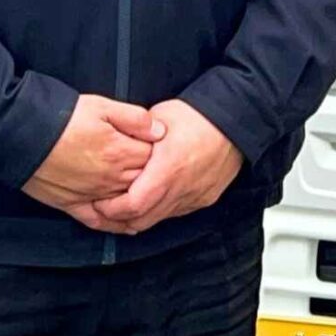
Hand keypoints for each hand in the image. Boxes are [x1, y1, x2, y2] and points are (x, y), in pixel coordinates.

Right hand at [22, 94, 165, 231]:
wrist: (21, 135)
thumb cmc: (61, 117)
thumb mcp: (102, 106)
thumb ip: (135, 119)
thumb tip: (161, 132)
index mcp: (120, 152)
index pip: (153, 158)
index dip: (158, 152)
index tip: (160, 147)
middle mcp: (110, 179)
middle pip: (143, 182)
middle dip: (152, 176)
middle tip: (158, 171)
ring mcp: (92, 194)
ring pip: (125, 204)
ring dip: (138, 201)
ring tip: (148, 196)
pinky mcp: (72, 205)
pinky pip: (99, 221)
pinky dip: (114, 224)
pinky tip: (126, 225)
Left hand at [89, 99, 244, 234]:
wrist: (237, 118)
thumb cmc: (198, 115)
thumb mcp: (158, 117)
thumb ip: (135, 136)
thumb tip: (116, 144)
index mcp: (167, 170)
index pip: (131, 206)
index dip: (110, 209)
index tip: (98, 201)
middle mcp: (181, 189)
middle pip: (142, 221)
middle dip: (119, 219)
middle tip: (105, 208)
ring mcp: (195, 197)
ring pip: (158, 219)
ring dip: (140, 216)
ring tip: (125, 204)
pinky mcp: (205, 198)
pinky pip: (176, 212)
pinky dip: (161, 209)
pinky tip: (153, 198)